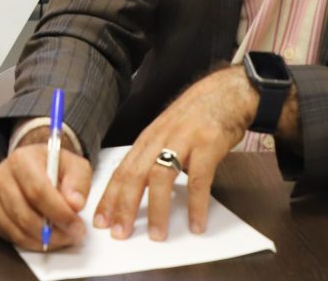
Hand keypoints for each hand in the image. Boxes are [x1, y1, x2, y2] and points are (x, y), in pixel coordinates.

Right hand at [0, 133, 91, 250]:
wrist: (33, 165)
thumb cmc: (53, 166)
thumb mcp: (73, 164)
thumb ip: (78, 181)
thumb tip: (74, 204)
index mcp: (21, 159)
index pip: (37, 191)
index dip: (58, 212)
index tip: (76, 225)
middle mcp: (1, 177)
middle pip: (25, 214)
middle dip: (52, 232)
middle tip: (72, 236)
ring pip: (17, 229)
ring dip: (43, 240)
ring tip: (62, 238)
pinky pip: (10, 236)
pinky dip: (31, 242)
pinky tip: (46, 237)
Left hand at [93, 66, 257, 240]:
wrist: (227, 92)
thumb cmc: (196, 114)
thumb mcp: (167, 131)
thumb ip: (153, 155)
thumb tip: (137, 188)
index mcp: (149, 138)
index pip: (122, 170)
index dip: (110, 197)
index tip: (100, 220)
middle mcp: (162, 138)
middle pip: (136, 174)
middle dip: (125, 206)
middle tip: (120, 233)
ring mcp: (184, 140)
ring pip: (162, 176)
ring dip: (157, 208)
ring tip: (157, 234)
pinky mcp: (208, 144)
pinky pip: (199, 179)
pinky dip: (196, 204)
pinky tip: (196, 223)